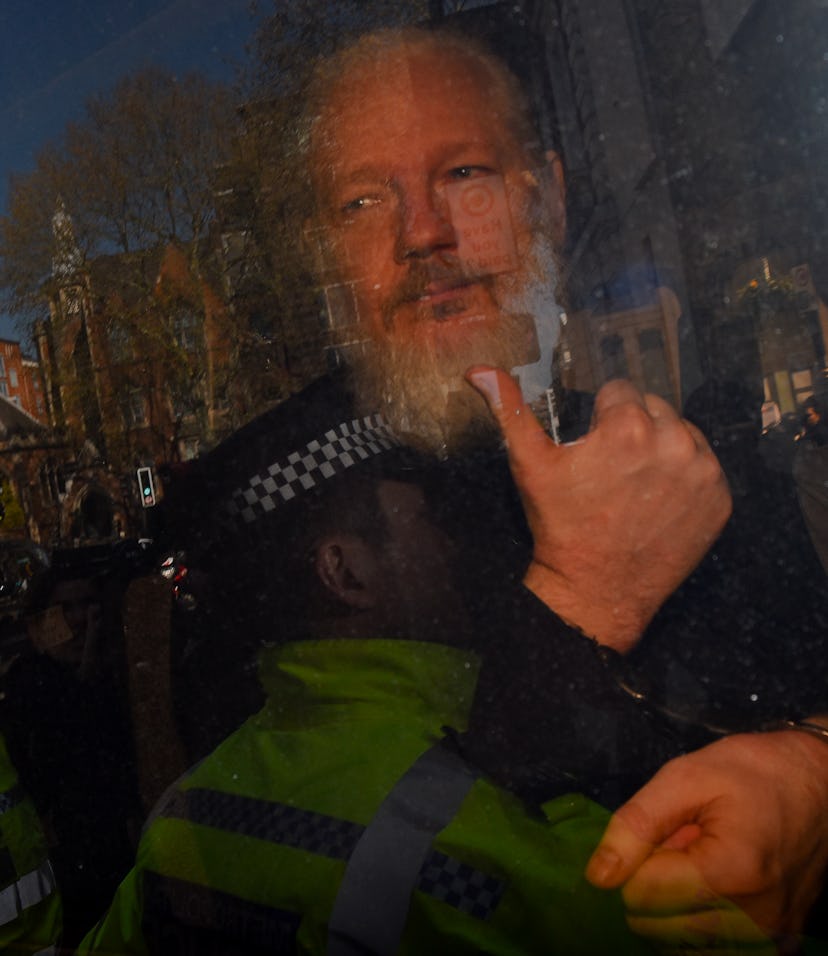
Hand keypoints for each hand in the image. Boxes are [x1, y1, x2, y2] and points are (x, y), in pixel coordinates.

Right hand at [465, 367, 731, 650]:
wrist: (597, 590)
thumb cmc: (562, 526)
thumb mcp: (530, 465)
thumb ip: (511, 411)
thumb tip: (479, 371)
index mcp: (630, 426)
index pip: (620, 392)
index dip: (600, 418)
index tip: (592, 450)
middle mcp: (676, 442)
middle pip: (654, 409)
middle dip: (634, 429)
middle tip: (612, 469)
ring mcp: (704, 473)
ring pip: (682, 434)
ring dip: (662, 449)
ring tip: (635, 484)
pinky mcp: (720, 499)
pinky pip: (704, 468)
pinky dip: (685, 478)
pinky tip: (658, 501)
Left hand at [585, 731, 827, 949]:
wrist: (821, 783)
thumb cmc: (753, 772)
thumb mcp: (685, 776)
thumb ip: (636, 824)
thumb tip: (599, 876)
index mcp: (730, 874)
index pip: (640, 895)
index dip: (637, 860)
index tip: (666, 833)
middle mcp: (754, 922)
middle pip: (656, 927)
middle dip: (655, 885)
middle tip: (685, 845)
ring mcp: (770, 942)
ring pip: (680, 947)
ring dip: (674, 909)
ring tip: (700, 865)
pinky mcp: (778, 948)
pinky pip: (713, 953)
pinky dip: (697, 928)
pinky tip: (711, 892)